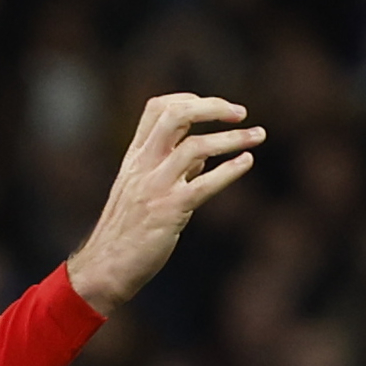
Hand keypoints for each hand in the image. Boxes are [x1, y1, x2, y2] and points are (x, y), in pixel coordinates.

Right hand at [65, 95, 263, 315]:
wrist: (106, 266)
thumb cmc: (127, 231)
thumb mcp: (142, 190)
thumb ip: (171, 169)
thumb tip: (205, 156)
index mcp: (135, 156)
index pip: (158, 108)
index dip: (190, 100)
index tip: (217, 107)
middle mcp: (144, 164)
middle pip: (176, 115)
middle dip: (212, 107)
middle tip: (241, 112)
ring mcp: (156, 186)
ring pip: (195, 147)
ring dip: (232, 138)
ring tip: (259, 136)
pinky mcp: (170, 211)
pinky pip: (204, 184)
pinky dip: (229, 171)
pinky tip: (247, 162)